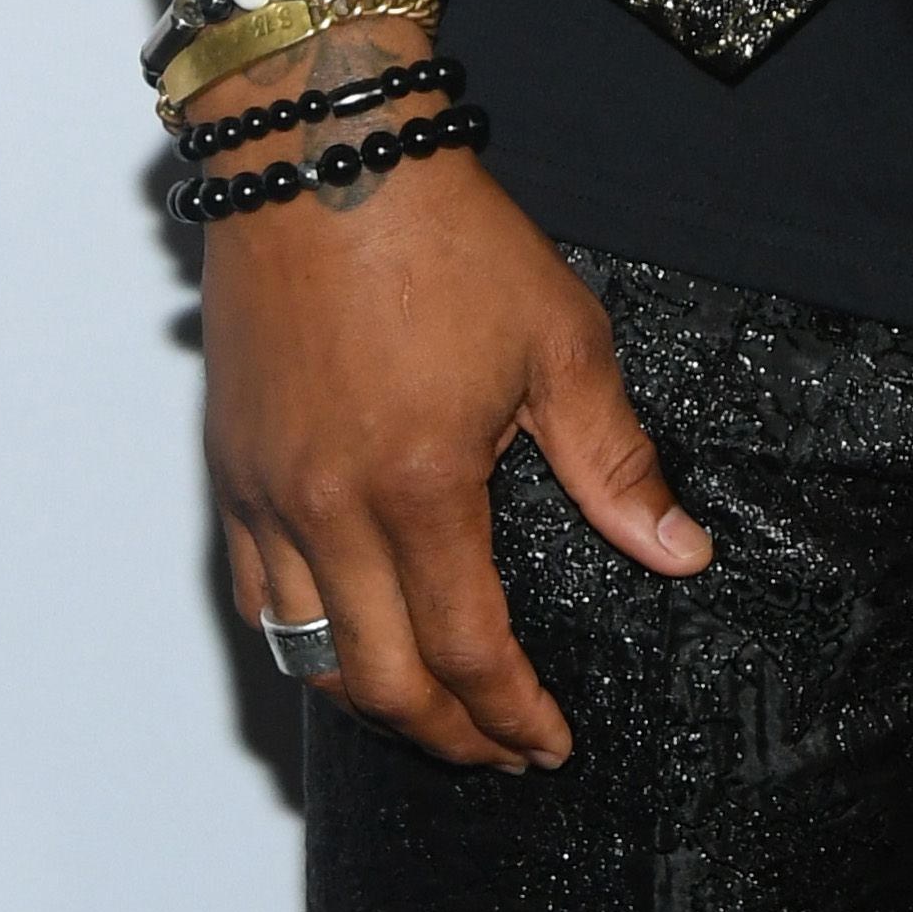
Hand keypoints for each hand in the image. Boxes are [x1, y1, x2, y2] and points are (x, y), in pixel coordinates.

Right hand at [206, 156, 709, 770]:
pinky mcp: (233, 471)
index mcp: (421, 487)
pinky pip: (258, 598)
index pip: (468, 652)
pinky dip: (303, 645)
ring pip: (308, 655)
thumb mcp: (561, 342)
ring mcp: (270, 496)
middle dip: (448, 736)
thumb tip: (679, 552)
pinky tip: (347, 645)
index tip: (548, 744)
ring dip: (373, 705)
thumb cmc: (445, 237)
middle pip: (381, 681)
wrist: (324, 159)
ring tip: (433, 717)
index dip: (512, 717)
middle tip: (500, 752)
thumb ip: (616, 464)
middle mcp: (331, 510)